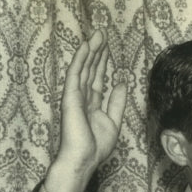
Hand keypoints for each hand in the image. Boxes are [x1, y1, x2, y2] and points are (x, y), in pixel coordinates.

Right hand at [46, 30, 126, 191]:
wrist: (84, 159)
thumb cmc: (96, 147)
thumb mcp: (113, 121)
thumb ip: (116, 102)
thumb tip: (121, 82)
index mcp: (93, 103)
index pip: (98, 78)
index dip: (103, 63)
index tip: (109, 48)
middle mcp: (83, 97)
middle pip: (91, 69)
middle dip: (97, 51)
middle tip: (102, 33)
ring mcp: (75, 96)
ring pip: (84, 68)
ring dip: (90, 50)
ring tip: (97, 33)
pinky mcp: (70, 97)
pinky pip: (76, 74)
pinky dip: (80, 59)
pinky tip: (86, 46)